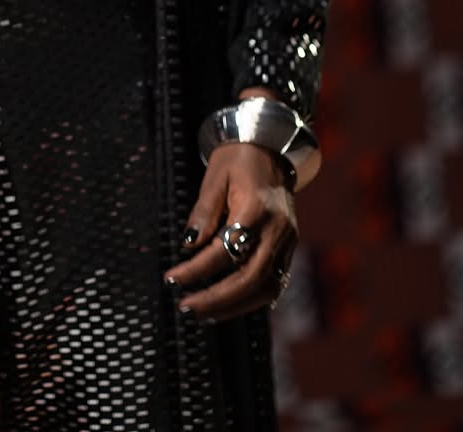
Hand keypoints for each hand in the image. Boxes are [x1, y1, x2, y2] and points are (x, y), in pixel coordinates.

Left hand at [163, 143, 296, 322]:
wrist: (270, 148)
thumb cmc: (237, 160)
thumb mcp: (214, 177)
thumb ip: (203, 212)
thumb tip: (189, 246)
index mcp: (257, 209)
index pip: (225, 250)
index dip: (196, 269)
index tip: (172, 279)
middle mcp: (277, 230)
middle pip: (250, 278)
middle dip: (216, 299)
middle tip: (186, 308)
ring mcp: (288, 242)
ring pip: (265, 287)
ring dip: (234, 306)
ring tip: (203, 314)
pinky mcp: (289, 248)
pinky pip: (273, 283)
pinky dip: (250, 299)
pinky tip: (227, 305)